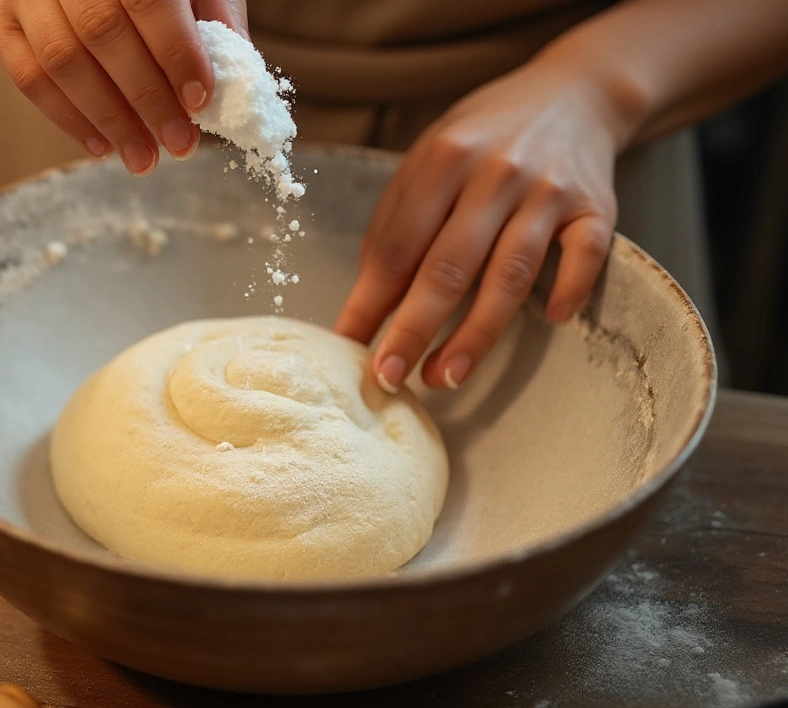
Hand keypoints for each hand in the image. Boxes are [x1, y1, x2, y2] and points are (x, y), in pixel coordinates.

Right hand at [0, 0, 248, 176]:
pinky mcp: (2, 19)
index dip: (173, 52)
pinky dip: (66, 118)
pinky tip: (102, 146)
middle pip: (100, 33)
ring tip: (143, 158)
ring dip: (107, 118)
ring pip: (60, 59)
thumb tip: (229, 81)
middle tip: (180, 143)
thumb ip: (216, 17)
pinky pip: (27, 76)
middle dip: (145, 97)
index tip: (199, 100)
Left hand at [335, 62, 632, 391]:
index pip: (397, 245)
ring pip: (510, 274)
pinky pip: (586, 255)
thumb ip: (397, 222)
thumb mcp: (427, 161)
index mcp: (442, 160)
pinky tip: (551, 321)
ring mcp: (548, 190)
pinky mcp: (596, 205)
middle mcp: (495, 173)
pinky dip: (570, 289)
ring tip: (445, 376)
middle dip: (413, 329)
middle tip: (388, 377)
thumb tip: (366, 301)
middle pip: (448, 267)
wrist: (573, 94)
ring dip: (476, 334)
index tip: (349, 346)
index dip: (370, 301)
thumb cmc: (483, 138)